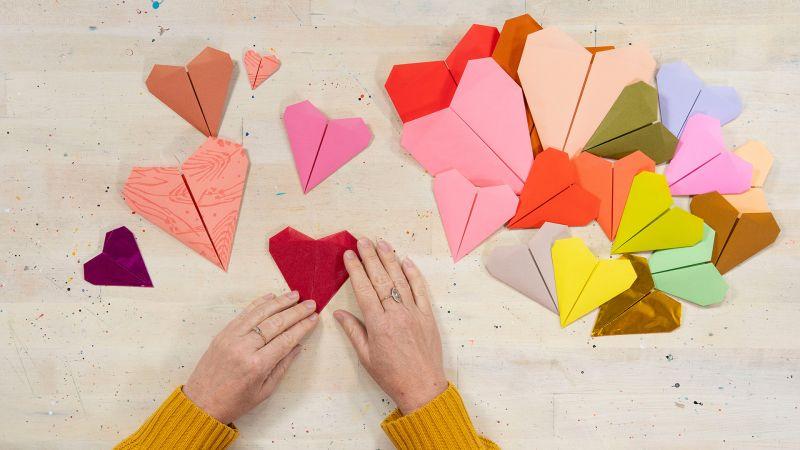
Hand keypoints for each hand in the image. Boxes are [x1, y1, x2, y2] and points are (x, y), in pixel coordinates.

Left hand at [183, 292, 317, 423]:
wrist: (200, 403)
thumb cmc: (234, 402)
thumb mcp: (264, 391)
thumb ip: (282, 367)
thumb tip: (297, 346)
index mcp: (257, 365)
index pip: (286, 339)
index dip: (302, 327)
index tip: (314, 318)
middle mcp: (244, 348)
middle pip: (276, 323)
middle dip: (295, 312)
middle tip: (310, 303)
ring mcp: (232, 338)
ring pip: (260, 314)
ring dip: (279, 302)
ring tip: (294, 295)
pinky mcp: (223, 333)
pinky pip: (244, 314)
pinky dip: (258, 304)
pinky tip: (271, 297)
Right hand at [334, 239, 447, 413]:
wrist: (422, 387)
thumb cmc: (391, 376)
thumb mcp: (366, 357)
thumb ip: (353, 331)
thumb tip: (339, 313)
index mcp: (378, 325)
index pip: (364, 289)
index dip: (355, 270)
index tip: (349, 255)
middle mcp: (396, 314)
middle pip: (381, 279)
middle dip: (370, 257)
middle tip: (362, 240)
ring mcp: (414, 313)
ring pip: (400, 280)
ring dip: (390, 259)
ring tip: (381, 243)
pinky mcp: (427, 316)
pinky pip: (420, 290)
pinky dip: (413, 274)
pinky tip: (406, 261)